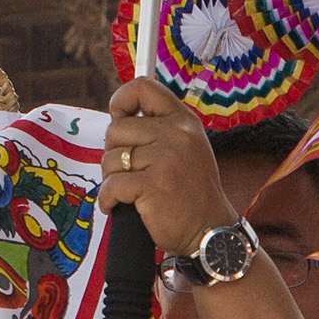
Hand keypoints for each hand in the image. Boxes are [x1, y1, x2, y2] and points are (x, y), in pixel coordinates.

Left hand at [99, 78, 234, 257]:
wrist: (210, 232)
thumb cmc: (191, 194)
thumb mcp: (187, 149)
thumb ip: (159, 129)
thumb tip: (117, 116)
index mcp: (183, 121)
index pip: (144, 87)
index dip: (122, 99)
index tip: (118, 117)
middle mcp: (177, 134)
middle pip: (116, 128)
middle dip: (114, 153)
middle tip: (129, 172)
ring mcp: (166, 159)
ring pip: (110, 158)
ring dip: (112, 179)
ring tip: (130, 192)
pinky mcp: (153, 185)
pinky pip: (111, 185)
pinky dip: (108, 199)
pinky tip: (117, 206)